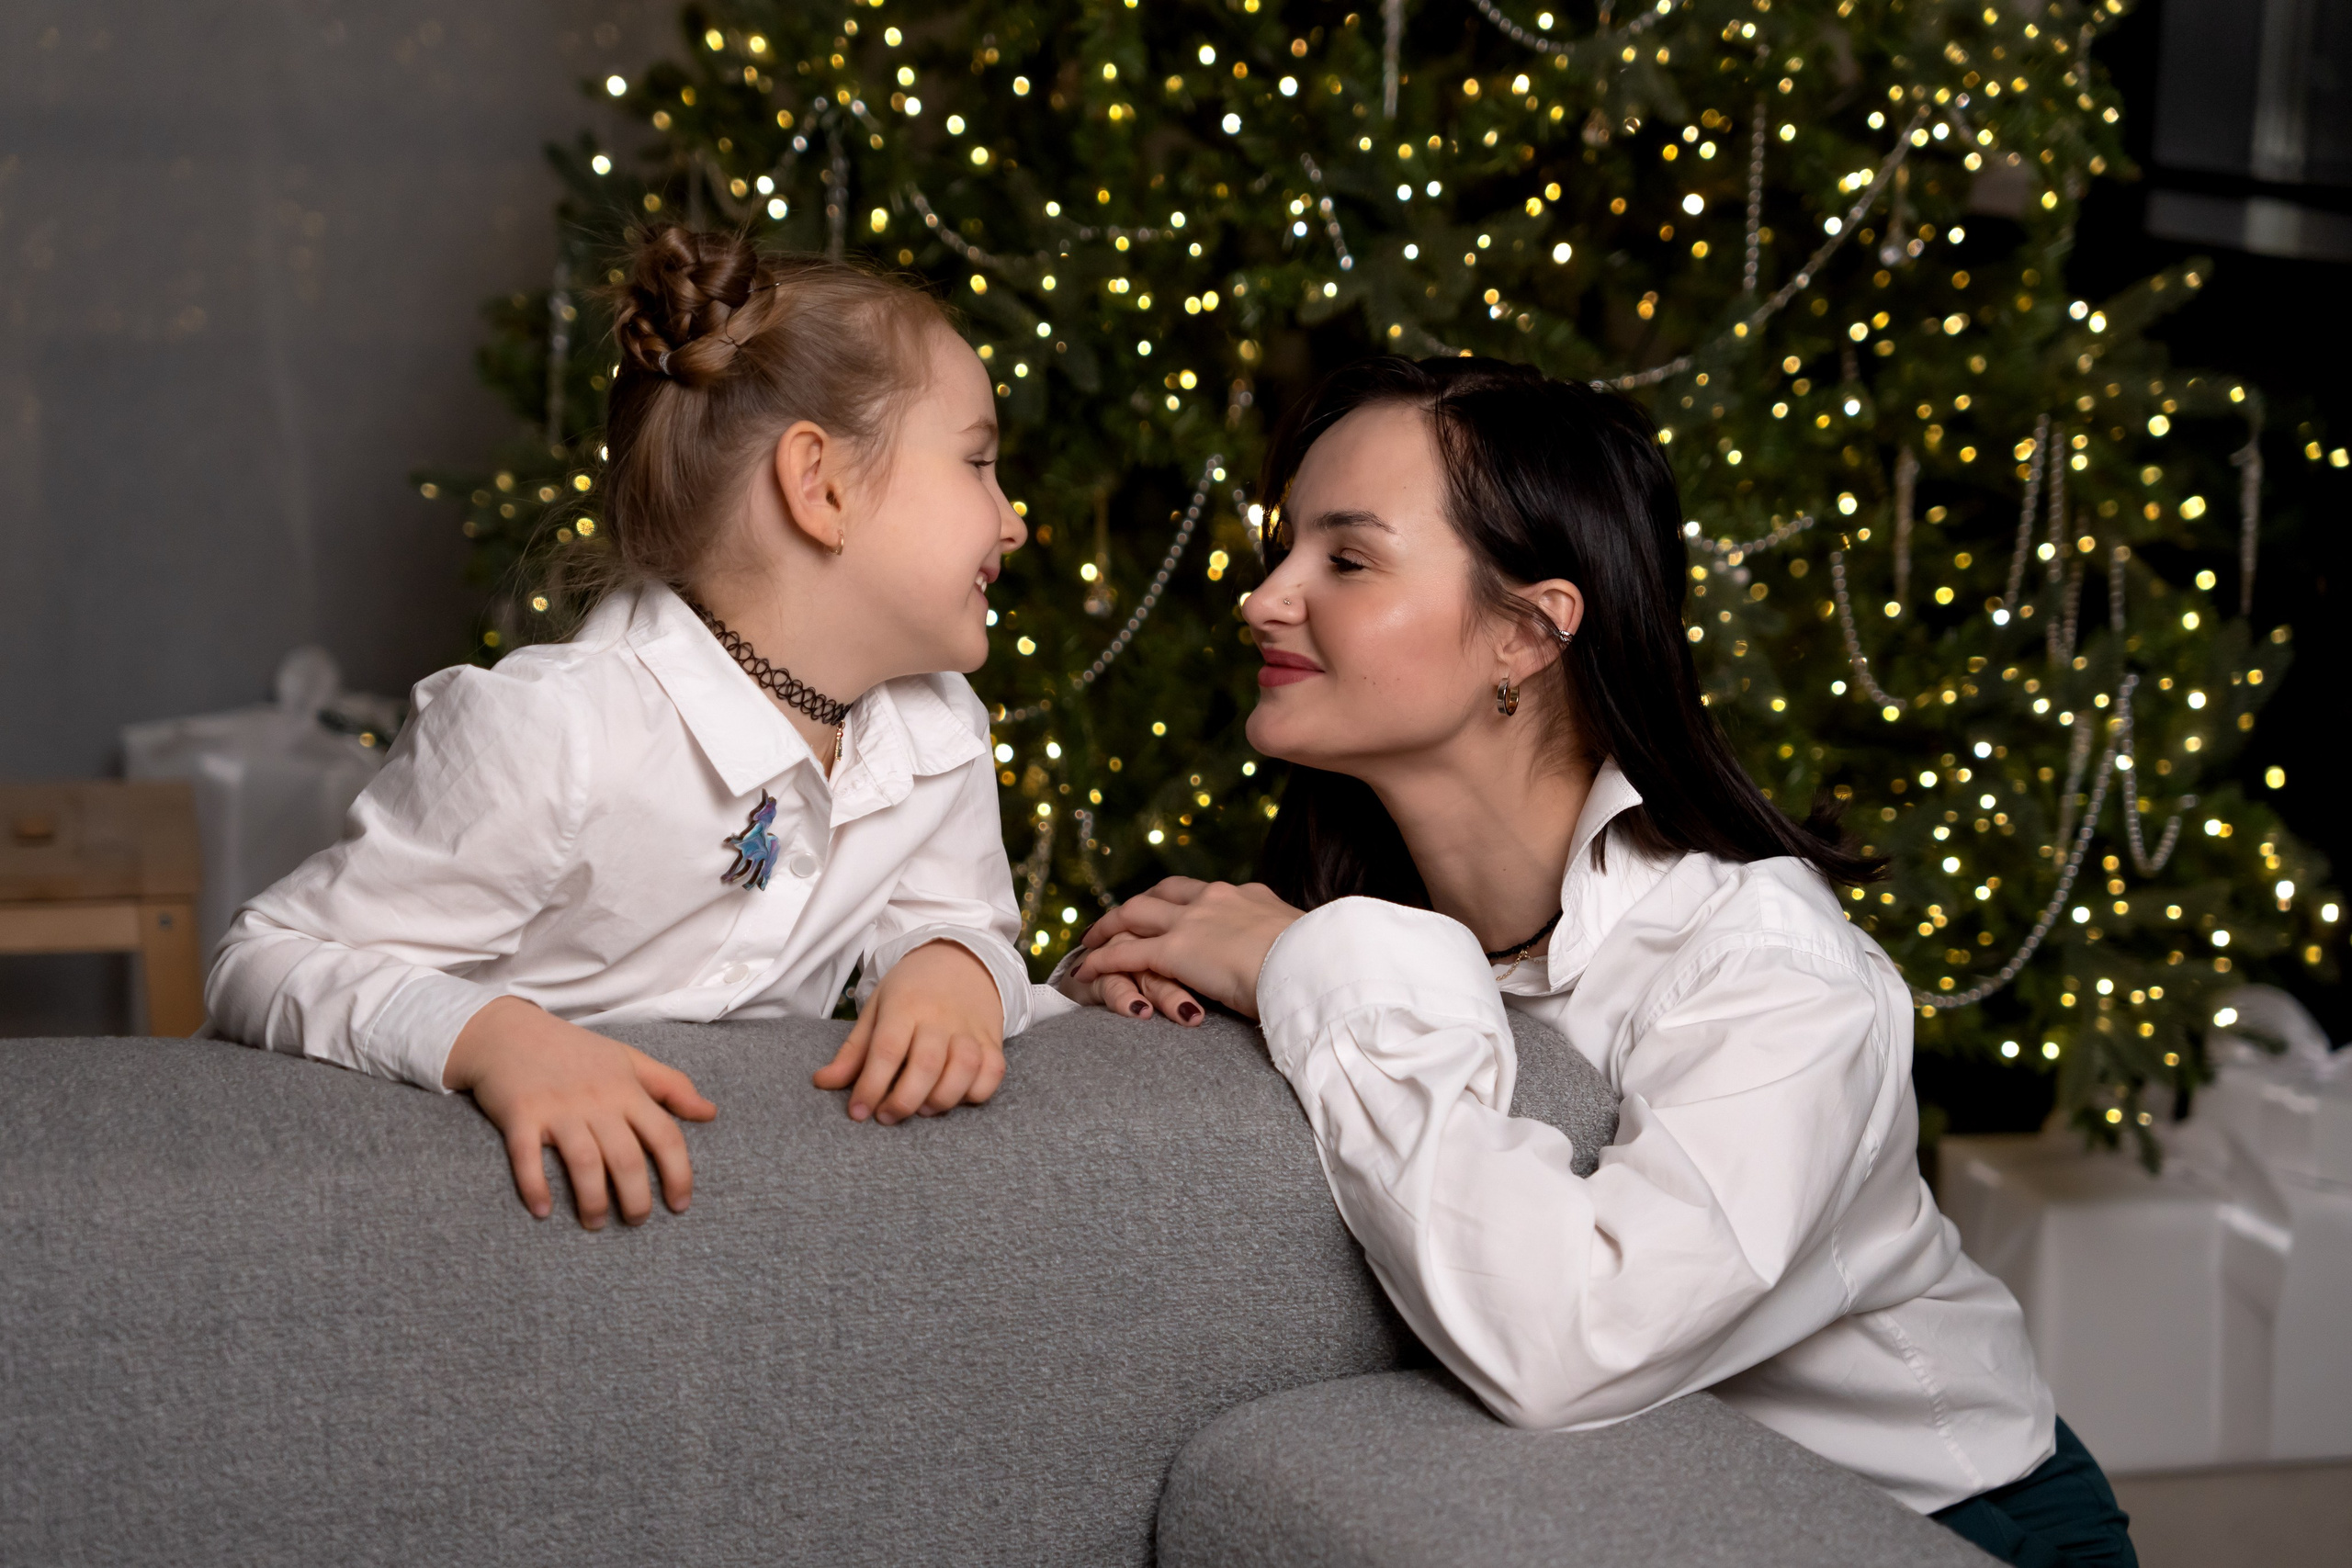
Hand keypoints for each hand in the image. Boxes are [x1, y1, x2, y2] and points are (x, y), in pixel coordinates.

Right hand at [444, 996, 716, 1228]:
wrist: (509, 1030)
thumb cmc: (574, 1050)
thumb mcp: (629, 1060)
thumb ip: (671, 1086)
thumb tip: (710, 1113)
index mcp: (627, 1089)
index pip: (665, 1136)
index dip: (679, 1174)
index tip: (680, 1204)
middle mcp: (596, 1100)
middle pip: (626, 1158)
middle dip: (636, 1198)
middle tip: (636, 1222)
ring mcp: (558, 1108)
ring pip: (584, 1163)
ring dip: (593, 1201)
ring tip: (596, 1223)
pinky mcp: (520, 1114)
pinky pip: (528, 1157)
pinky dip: (535, 1187)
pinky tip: (543, 1212)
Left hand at [814, 940, 1006, 1123]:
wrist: (961, 959)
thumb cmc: (912, 989)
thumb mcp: (877, 1009)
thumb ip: (854, 1051)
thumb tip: (822, 1083)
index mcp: (905, 1006)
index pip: (886, 1050)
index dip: (870, 1086)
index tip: (857, 1113)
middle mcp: (940, 1017)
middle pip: (926, 1065)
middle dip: (904, 1101)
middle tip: (887, 1116)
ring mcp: (970, 1028)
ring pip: (964, 1070)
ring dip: (942, 1100)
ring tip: (923, 1110)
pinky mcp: (992, 1039)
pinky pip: (993, 1072)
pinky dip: (977, 1092)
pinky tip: (958, 1096)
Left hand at [1070, 879, 1304, 1023]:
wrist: (1312, 963)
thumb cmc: (1318, 962)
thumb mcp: (1304, 942)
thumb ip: (1287, 943)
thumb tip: (1300, 954)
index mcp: (1248, 896)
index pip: (1206, 892)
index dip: (1182, 900)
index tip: (1172, 909)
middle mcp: (1215, 898)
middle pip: (1163, 893)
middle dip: (1139, 904)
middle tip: (1120, 918)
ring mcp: (1191, 921)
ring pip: (1135, 914)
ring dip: (1110, 925)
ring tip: (1092, 939)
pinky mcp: (1174, 950)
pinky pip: (1126, 953)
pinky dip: (1102, 959)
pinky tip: (1086, 969)